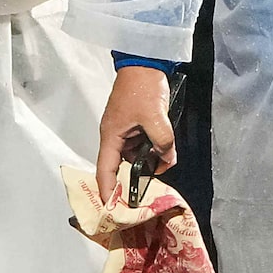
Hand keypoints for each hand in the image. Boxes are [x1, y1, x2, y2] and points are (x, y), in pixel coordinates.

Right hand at [96, 65, 176, 206]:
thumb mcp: (155, 117)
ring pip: (135, 156)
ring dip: (147, 164)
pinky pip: (143, 145)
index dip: (107, 191)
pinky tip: (164, 156)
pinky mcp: (136, 126)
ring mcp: (126, 132)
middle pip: (121, 166)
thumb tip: (168, 160)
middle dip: (133, 181)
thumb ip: (163, 142)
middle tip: (145, 197)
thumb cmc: (142, 88)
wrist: (145, 63)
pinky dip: (152, 152)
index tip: (111, 209)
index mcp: (111, 136)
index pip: (105, 170)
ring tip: (161, 172)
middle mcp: (115, 137)